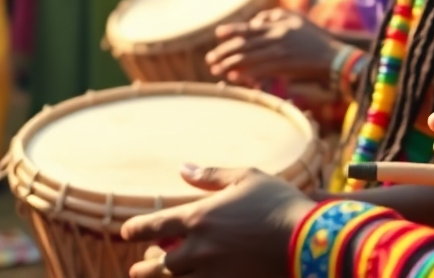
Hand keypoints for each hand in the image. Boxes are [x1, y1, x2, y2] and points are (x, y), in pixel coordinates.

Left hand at [122, 166, 309, 277]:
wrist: (308, 240)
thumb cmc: (277, 202)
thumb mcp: (245, 177)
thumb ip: (210, 174)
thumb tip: (182, 167)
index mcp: (200, 218)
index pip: (156, 226)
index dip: (137, 229)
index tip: (126, 231)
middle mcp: (200, 251)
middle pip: (161, 265)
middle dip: (146, 267)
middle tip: (138, 267)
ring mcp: (214, 275)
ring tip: (155, 277)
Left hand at [207, 9, 342, 84]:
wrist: (333, 56)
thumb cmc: (314, 37)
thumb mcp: (295, 19)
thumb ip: (274, 16)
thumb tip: (255, 20)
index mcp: (277, 24)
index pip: (249, 28)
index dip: (231, 31)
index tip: (217, 34)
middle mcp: (275, 36)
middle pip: (244, 44)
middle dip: (224, 52)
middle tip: (210, 59)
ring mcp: (279, 51)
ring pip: (249, 57)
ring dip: (230, 64)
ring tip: (216, 70)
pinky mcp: (284, 66)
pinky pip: (260, 70)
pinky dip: (246, 73)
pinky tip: (235, 77)